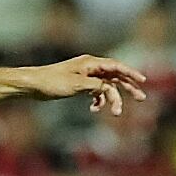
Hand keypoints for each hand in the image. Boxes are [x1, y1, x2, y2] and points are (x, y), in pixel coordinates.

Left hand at [26, 56, 150, 114]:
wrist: (33, 85)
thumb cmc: (52, 82)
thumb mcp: (77, 85)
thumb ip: (96, 86)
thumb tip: (110, 89)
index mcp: (90, 63)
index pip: (116, 66)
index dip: (131, 73)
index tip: (142, 80)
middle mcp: (89, 67)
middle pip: (114, 76)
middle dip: (127, 87)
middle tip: (141, 98)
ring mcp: (84, 76)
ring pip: (105, 86)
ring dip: (111, 98)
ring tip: (116, 112)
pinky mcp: (78, 84)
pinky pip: (95, 91)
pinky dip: (97, 100)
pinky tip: (94, 109)